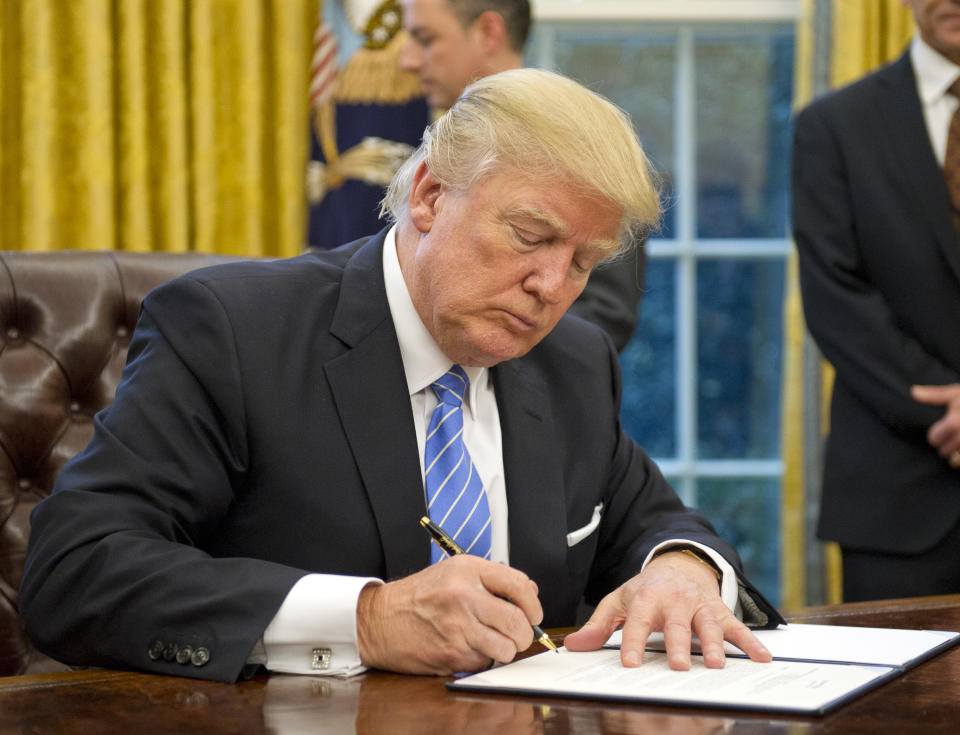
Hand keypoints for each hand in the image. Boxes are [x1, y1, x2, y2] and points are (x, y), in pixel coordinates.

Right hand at [356, 555, 542, 674]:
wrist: (379, 620)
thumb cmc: (417, 596)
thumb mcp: (453, 572)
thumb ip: (492, 579)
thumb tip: (529, 591)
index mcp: (468, 570)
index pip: (518, 585)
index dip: (533, 603)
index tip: (534, 613)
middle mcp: (464, 596)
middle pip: (518, 621)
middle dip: (524, 633)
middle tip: (518, 634)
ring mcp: (458, 626)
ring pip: (507, 647)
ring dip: (506, 650)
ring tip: (493, 643)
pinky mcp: (451, 653)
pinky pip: (485, 662)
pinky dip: (483, 660)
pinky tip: (468, 648)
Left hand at [563, 550, 770, 669]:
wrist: (678, 564)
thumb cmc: (645, 590)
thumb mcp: (619, 601)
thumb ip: (598, 625)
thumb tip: (573, 647)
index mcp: (646, 599)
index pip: (637, 622)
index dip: (632, 643)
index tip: (630, 664)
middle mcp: (674, 601)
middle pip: (675, 625)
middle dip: (677, 645)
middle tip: (678, 665)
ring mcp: (699, 605)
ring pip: (707, 625)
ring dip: (713, 644)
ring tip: (716, 664)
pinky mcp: (719, 610)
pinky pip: (737, 626)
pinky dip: (751, 642)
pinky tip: (762, 658)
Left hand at [911, 383, 959, 467]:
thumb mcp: (958, 392)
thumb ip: (935, 395)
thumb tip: (913, 392)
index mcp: (955, 421)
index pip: (934, 438)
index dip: (934, 437)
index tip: (936, 435)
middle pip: (944, 451)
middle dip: (944, 448)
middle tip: (946, 444)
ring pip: (956, 461)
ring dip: (955, 458)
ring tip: (955, 451)